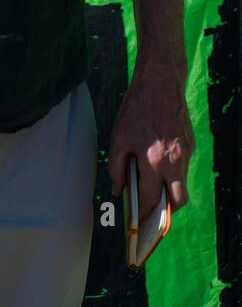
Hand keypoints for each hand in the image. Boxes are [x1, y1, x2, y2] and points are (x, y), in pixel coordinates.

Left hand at [107, 62, 194, 217]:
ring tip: (152, 192)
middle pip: (177, 202)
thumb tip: (118, 190)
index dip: (142, 214)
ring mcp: (185, 154)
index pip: (149, 199)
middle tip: (150, 213)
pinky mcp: (190, 145)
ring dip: (169, 194)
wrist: (160, 83)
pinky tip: (159, 167)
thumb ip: (116, 167)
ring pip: (182, 186)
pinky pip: (184, 168)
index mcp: (154, 160)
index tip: (136, 223)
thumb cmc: (136, 109)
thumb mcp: (118, 137)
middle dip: (164, 213)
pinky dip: (173, 174)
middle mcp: (174, 161)